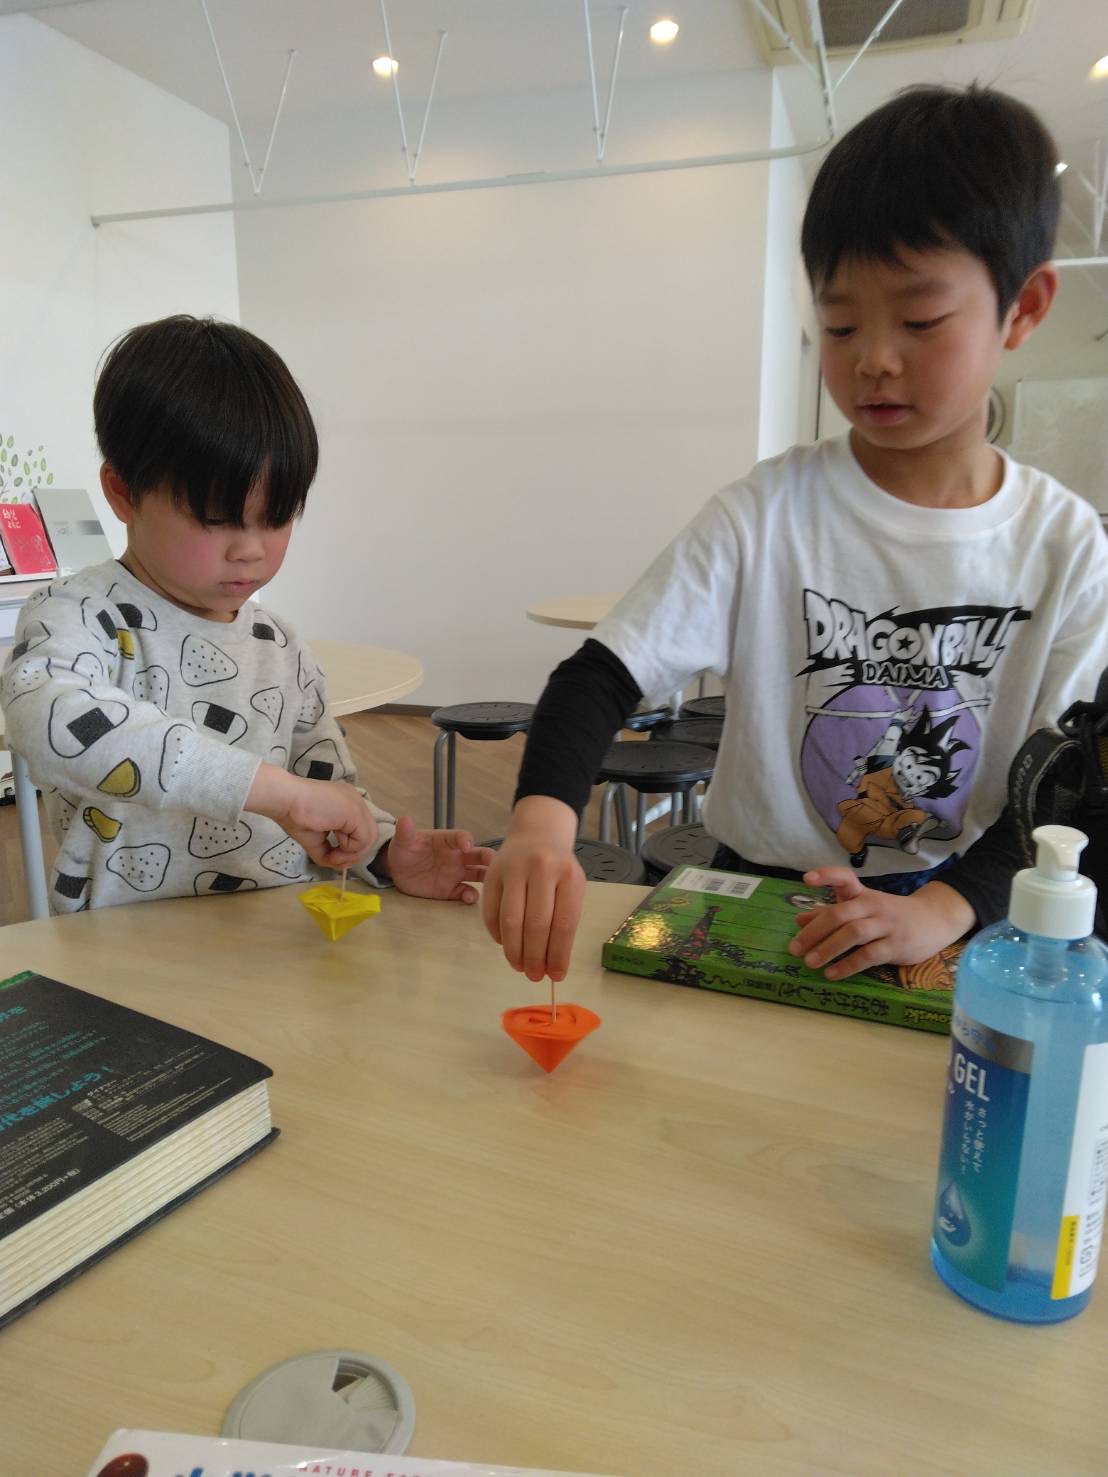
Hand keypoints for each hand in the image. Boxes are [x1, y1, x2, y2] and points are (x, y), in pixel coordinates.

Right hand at [246, 763, 378, 868]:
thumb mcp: (316, 838)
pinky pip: (363, 840)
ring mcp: (357, 805)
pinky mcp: (355, 812)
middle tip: (335, 859)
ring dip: (351, 854)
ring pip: (369, 839)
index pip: (360, 831)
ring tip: (333, 854)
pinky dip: (349, 851)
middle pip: (368, 836)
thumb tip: (340, 865)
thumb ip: (329, 850)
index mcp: (345, 804)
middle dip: (353, 854)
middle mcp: (355, 802)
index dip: (350, 848)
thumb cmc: (294, 815)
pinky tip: (334, 848)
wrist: (284, 800)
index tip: (333, 855)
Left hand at [377, 815, 493, 903]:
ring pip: (478, 874)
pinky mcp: (451, 890)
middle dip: (488, 858)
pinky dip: (470, 895)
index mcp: (447, 841)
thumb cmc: (404, 849)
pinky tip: (469, 898)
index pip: (461, 837)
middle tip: (495, 863)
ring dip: (486, 877)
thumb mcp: (402, 841)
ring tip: (491, 884)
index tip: (466, 845)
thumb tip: (403, 819)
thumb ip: (405, 832)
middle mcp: (457, 856)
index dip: (465, 839)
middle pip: (479, 855)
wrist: (397, 870)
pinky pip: (465, 892)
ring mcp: (456, 873)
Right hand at [481, 795, 585, 982]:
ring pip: (511, 920)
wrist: (537, 834)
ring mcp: (514, 868)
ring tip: (519, 966)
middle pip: (537, 924)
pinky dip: (498, 934)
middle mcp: (542, 869)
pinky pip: (491, 912)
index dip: (559, 954)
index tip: (556, 976)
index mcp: (569, 875)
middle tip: (534, 976)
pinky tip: (506, 945)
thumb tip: (553, 966)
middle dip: (536, 957)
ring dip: (514, 950)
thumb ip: (564, 922)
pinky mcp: (492, 872)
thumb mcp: (571, 887)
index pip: (564, 923)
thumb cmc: (558, 869)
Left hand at [788, 869, 974, 979]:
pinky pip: (869, 955)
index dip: (826, 875)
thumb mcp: (862, 909)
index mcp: (862, 894)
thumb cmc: (890, 915)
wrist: (934, 920)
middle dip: (815, 931)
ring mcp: (886, 925)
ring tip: (809, 962)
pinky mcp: (896, 946)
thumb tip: (799, 920)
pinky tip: (832, 973)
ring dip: (829, 948)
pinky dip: (848, 965)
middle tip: (795, 948)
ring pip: (854, 934)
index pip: (845, 877)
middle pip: (841, 914)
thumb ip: (831, 913)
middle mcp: (873, 906)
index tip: (806, 879)